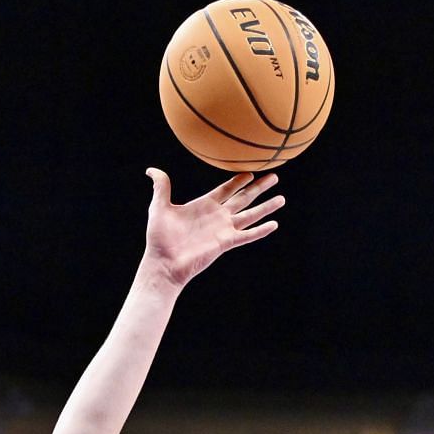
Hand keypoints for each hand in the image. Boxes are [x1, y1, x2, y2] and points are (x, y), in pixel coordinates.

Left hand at [141, 168, 283, 286]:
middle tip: (275, 176)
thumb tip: (151, 170)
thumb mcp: (159, 207)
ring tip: (282, 198)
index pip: (226, 189)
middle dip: (259, 187)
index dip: (238, 180)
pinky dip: (261, 230)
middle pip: (243, 198)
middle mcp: (217, 216)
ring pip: (250, 214)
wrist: (164, 263)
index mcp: (204, 205)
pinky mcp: (226, 243)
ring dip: (266, 206)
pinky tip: (274, 224)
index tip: (251, 171)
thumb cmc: (159, 238)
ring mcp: (223, 229)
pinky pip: (247, 235)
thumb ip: (161, 187)